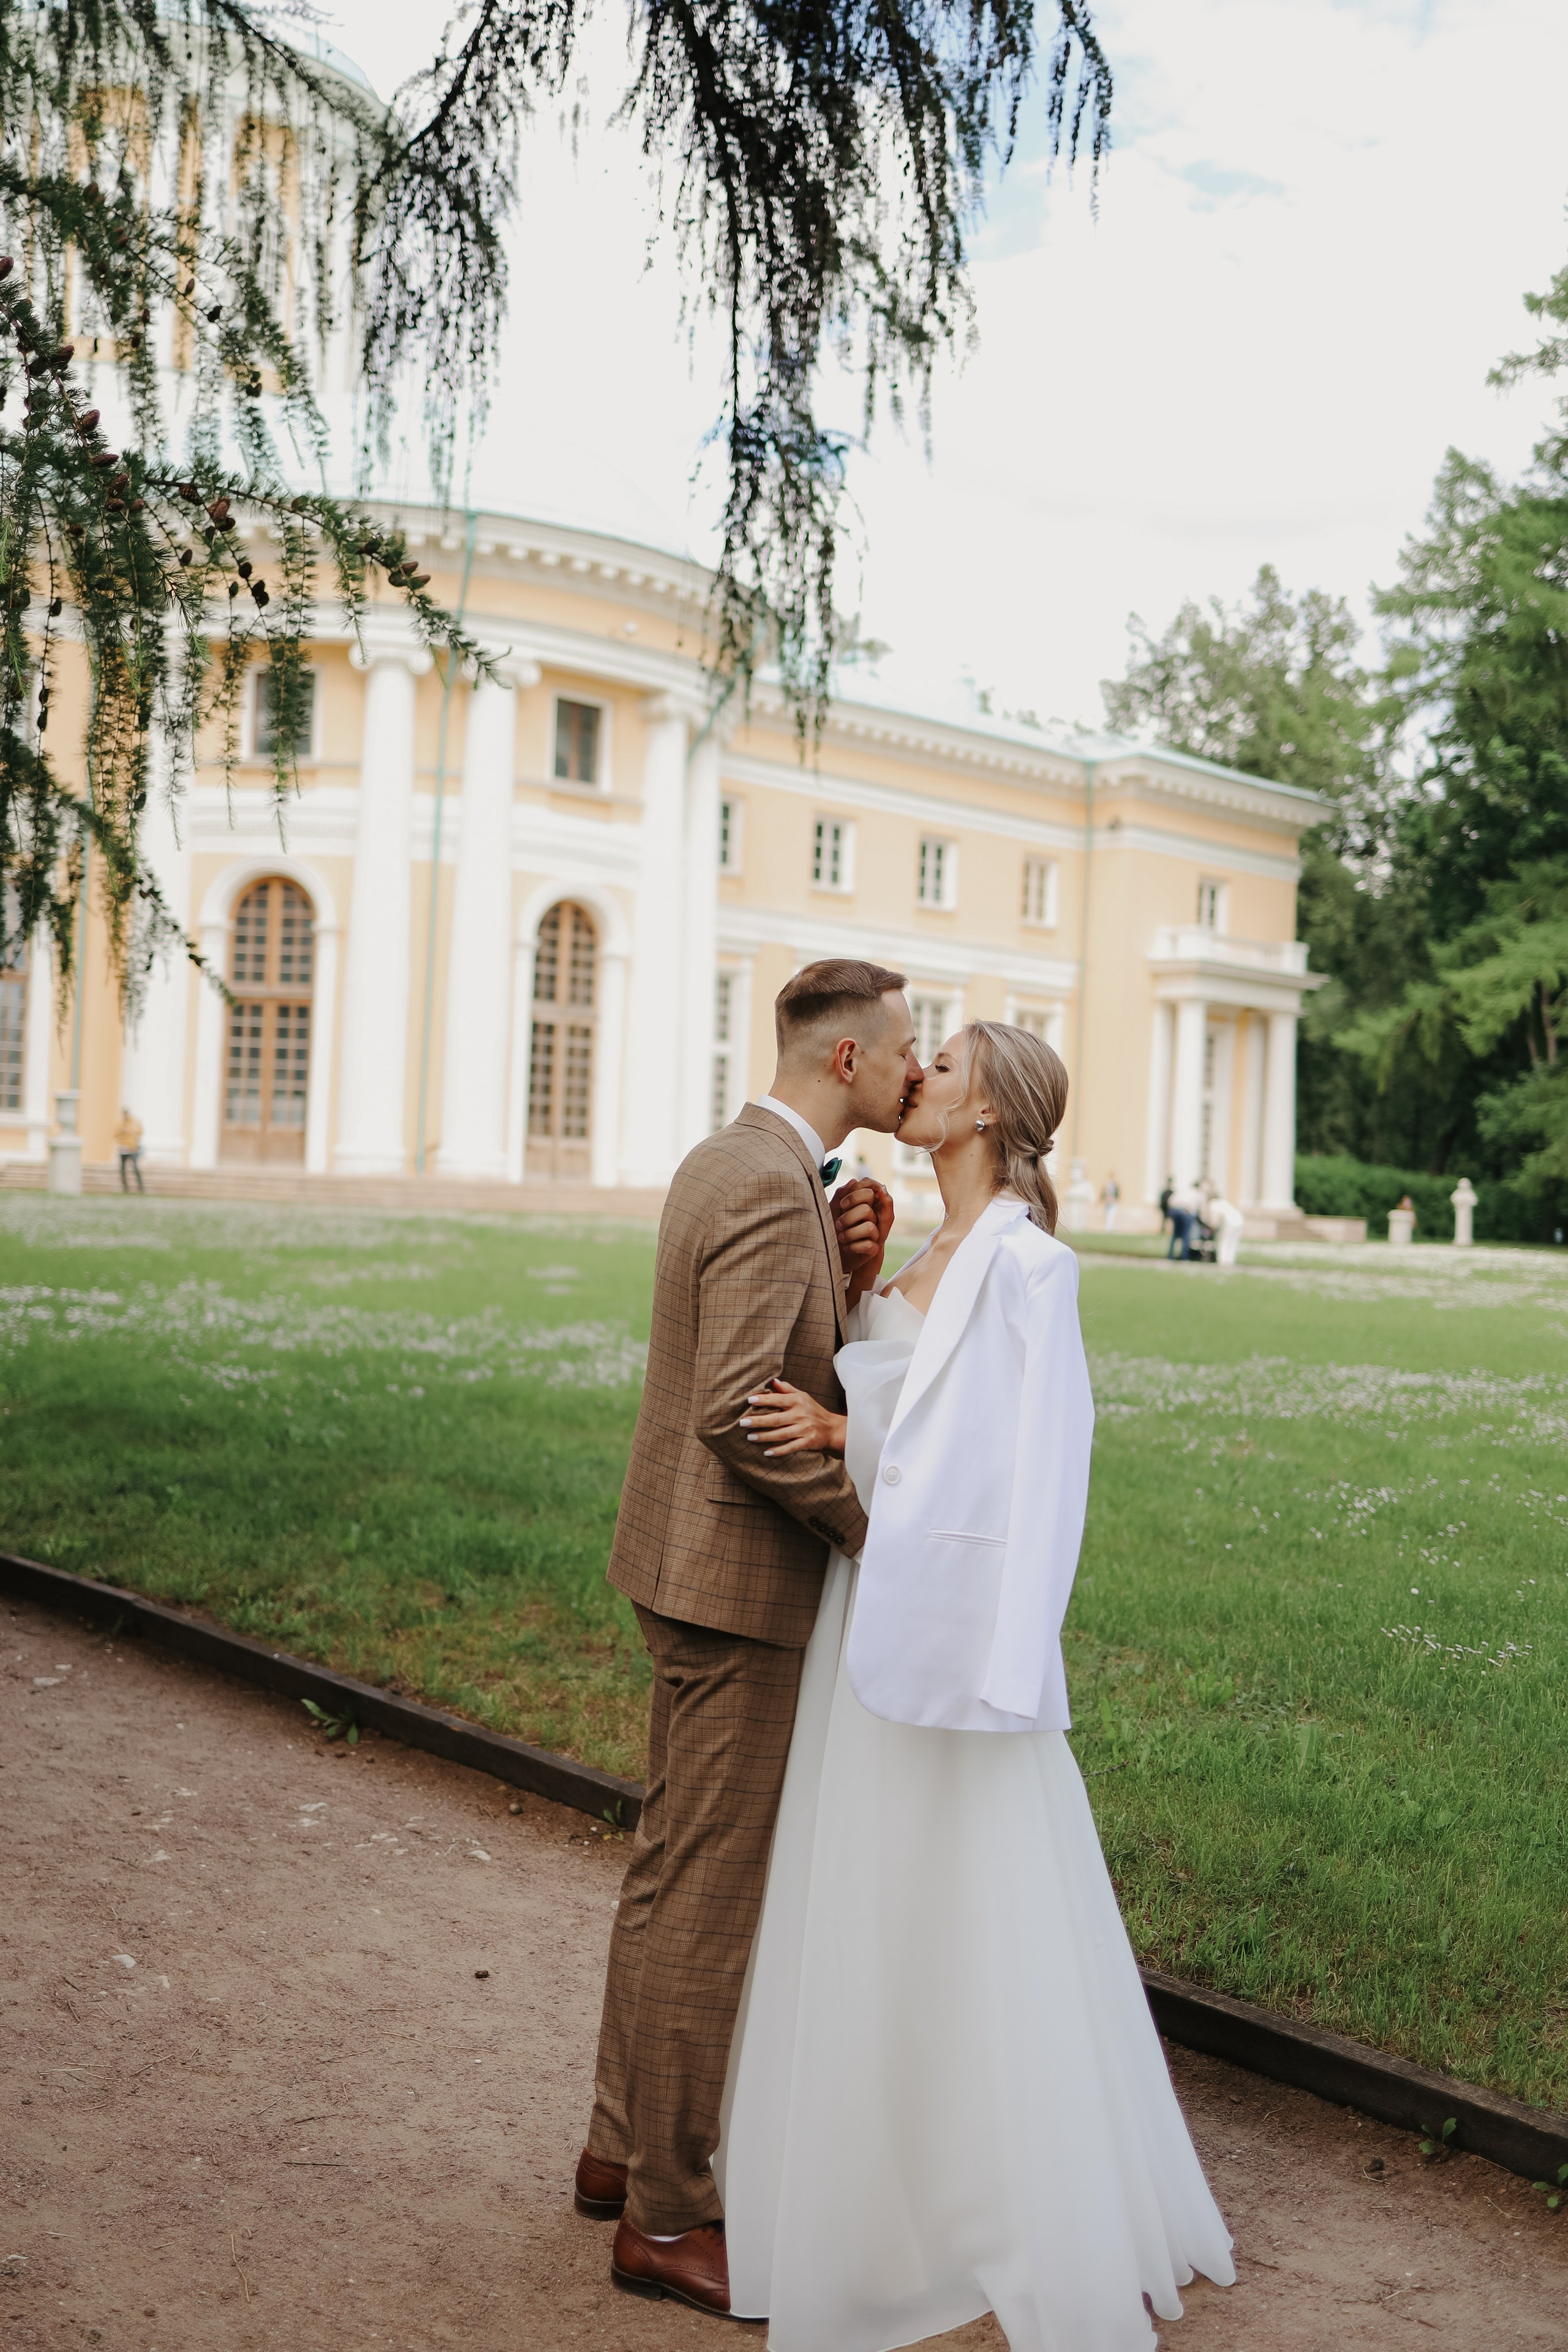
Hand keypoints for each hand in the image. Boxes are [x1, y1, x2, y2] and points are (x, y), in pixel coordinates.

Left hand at [738, 1378, 846, 1457]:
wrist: (832, 1428)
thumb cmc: (813, 1410)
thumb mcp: (802, 1396)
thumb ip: (786, 1389)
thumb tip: (772, 1381)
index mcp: (798, 1401)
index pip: (778, 1399)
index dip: (764, 1400)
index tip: (749, 1400)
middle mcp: (801, 1414)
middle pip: (776, 1419)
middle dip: (758, 1421)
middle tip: (742, 1422)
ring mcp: (804, 1429)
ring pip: (781, 1434)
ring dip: (764, 1436)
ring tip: (750, 1437)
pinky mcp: (807, 1441)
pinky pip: (791, 1447)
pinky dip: (779, 1450)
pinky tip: (767, 1451)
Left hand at [833, 1178, 893, 1300]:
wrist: (829, 1253)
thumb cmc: (831, 1229)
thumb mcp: (832, 1210)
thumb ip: (841, 1195)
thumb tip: (854, 1180)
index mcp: (863, 1205)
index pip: (869, 1192)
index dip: (855, 1196)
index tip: (842, 1205)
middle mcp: (871, 1218)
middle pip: (867, 1209)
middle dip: (848, 1217)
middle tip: (838, 1224)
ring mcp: (874, 1234)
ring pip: (869, 1228)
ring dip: (850, 1233)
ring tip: (841, 1237)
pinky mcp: (873, 1249)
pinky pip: (868, 1245)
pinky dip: (853, 1247)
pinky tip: (846, 1247)